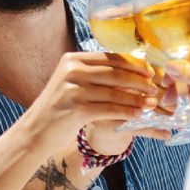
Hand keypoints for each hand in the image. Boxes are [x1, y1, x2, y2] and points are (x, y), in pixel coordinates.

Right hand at [29, 52, 157, 150]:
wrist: (35, 131)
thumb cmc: (58, 107)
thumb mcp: (71, 82)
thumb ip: (93, 74)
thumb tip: (128, 70)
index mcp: (72, 60)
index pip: (110, 58)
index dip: (133, 65)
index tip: (150, 71)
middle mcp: (72, 71)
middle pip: (115, 73)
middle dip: (139, 81)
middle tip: (155, 88)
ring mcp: (73, 90)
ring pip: (114, 92)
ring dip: (136, 98)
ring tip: (151, 103)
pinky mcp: (77, 109)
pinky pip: (109, 109)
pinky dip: (126, 112)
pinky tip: (138, 115)